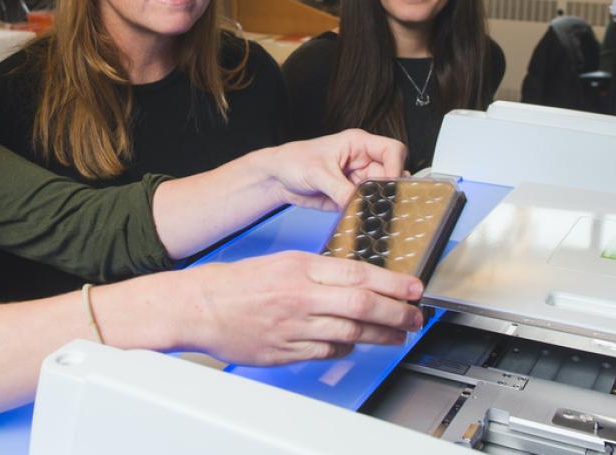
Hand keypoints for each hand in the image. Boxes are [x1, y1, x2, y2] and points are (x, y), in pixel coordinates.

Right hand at [176, 251, 424, 364]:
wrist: (200, 306)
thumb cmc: (238, 283)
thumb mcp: (283, 263)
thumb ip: (319, 272)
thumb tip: (357, 280)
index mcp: (301, 268)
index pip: (359, 273)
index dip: (393, 283)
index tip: (414, 288)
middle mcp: (301, 296)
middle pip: (362, 304)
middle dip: (397, 312)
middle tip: (415, 316)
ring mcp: (294, 326)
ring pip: (350, 332)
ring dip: (380, 334)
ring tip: (397, 334)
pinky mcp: (286, 350)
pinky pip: (327, 351)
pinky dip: (346, 348)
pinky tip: (354, 345)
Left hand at [261, 129, 405, 210]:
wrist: (277, 178)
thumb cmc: (293, 161)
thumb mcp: (317, 173)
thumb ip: (340, 189)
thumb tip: (359, 204)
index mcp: (358, 144)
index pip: (392, 150)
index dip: (395, 167)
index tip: (389, 184)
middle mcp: (362, 162)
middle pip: (390, 175)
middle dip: (385, 190)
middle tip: (376, 202)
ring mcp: (358, 180)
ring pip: (379, 194)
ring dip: (374, 204)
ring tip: (363, 210)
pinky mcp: (351, 197)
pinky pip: (365, 207)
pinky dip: (362, 213)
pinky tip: (354, 216)